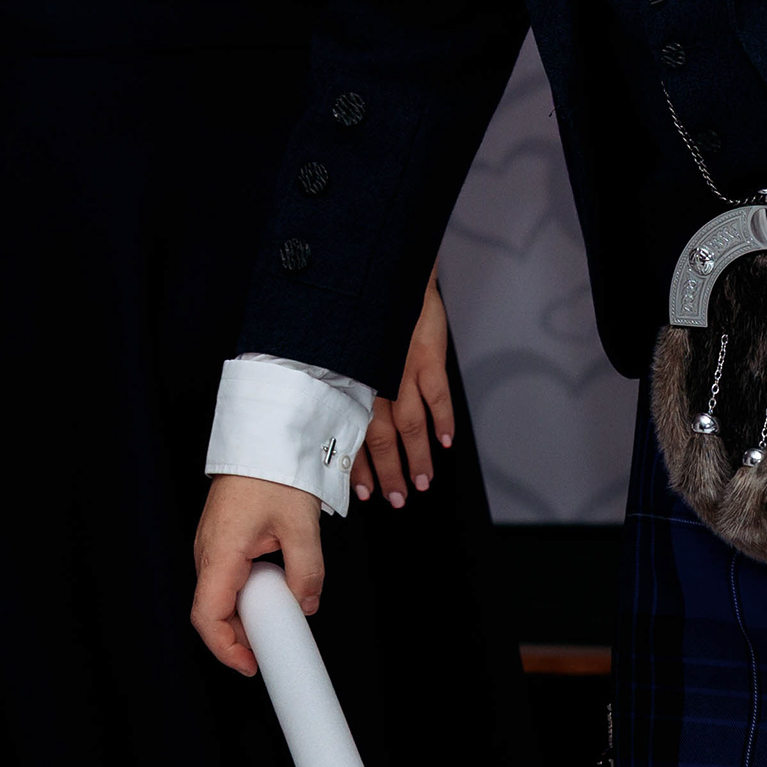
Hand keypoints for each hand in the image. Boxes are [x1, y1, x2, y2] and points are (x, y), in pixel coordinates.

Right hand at [191, 473, 324, 676]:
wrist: (264, 432)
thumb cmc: (274, 468)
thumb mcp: (301, 525)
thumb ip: (306, 572)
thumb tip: (306, 604)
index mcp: (220, 552)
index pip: (207, 617)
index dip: (225, 649)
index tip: (250, 665)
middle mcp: (207, 551)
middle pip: (213, 610)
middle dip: (239, 636)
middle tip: (272, 645)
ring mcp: (211, 543)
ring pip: (220, 593)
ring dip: (245, 612)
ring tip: (278, 616)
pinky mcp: (220, 535)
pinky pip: (226, 574)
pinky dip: (246, 591)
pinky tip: (271, 587)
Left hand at [352, 267, 456, 509]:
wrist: (382, 268)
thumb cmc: (354, 306)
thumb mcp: (331, 342)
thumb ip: (331, 375)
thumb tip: (320, 406)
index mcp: (346, 380)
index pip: (351, 433)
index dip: (358, 466)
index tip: (364, 492)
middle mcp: (372, 380)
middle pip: (382, 438)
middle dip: (390, 472)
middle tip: (397, 498)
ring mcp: (401, 370)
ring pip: (411, 425)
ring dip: (418, 457)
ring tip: (423, 482)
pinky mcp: (427, 356)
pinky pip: (437, 397)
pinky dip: (444, 422)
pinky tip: (446, 442)